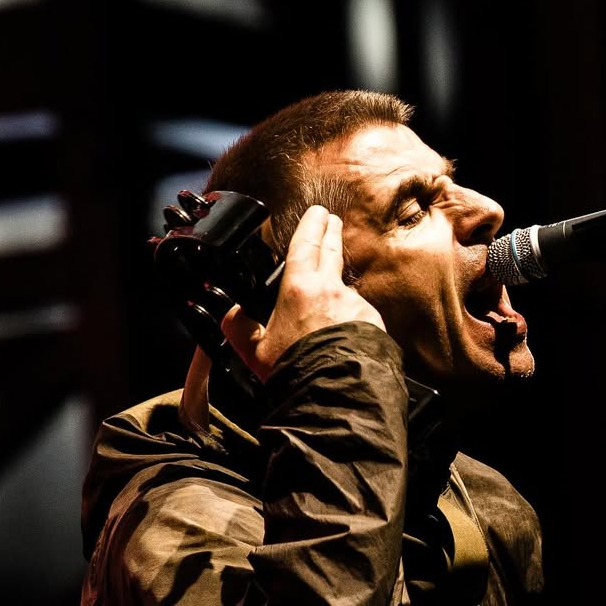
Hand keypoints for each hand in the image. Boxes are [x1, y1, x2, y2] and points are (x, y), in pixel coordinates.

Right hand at [220, 205, 384, 379]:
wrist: (336, 393)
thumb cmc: (296, 371)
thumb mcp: (254, 352)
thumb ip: (239, 328)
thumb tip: (231, 315)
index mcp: (300, 288)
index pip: (306, 244)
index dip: (311, 224)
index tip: (317, 212)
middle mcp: (332, 290)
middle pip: (333, 251)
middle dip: (331, 233)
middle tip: (332, 221)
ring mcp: (356, 306)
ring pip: (345, 291)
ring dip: (337, 292)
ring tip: (327, 305)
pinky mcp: (373, 324)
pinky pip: (360, 316)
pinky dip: (351, 321)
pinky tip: (343, 336)